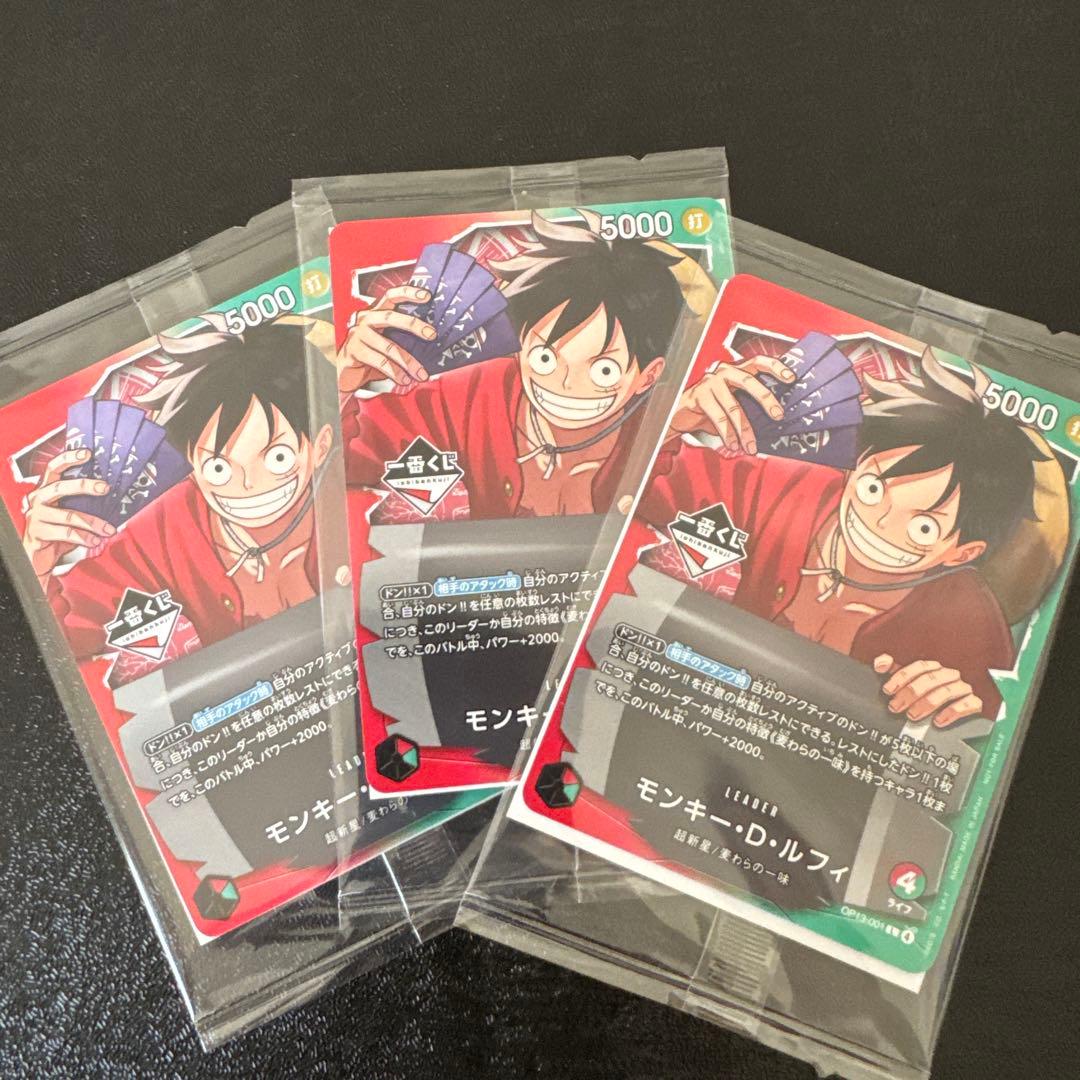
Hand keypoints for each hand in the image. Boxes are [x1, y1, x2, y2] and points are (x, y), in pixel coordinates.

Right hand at [22, 448, 115, 580]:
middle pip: (60, 487)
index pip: (54, 468)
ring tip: (109, 530)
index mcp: (46, 489)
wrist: (38, 555)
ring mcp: (36, 515)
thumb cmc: (58, 530)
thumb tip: (113, 497)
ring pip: (69, 515)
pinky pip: (66, 533)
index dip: (68, 458)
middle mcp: (38, 499)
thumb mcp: (70, 513)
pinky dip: (84, 538)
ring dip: (94, 523)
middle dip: (84, 485)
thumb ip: (84, 503)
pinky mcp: (37, 532)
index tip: (87, 453)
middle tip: (105, 487)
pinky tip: (95, 541)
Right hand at [337, 286, 437, 393]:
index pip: (391, 296)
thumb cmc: (371, 356)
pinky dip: (395, 373)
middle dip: (413, 325)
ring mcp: (358, 334)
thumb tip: (430, 340)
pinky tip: (405, 380)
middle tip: (432, 334)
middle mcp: (365, 319)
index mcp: (375, 313)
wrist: (345, 374)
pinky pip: (380, 362)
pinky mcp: (354, 351)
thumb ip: (402, 337)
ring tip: (421, 374)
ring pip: (389, 346)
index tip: (427, 295)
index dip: (408, 293)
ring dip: (409, 362)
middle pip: (391, 317)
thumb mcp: (387, 343)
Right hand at [668, 354, 795, 453]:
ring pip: (733, 406)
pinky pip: (718, 417)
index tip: (791, 378)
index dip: (776, 367)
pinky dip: (727, 434)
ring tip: (750, 447)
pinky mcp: (699, 395)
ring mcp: (710, 382)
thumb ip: (749, 406)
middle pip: (749, 381)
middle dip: (765, 399)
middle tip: (777, 415)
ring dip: (744, 430)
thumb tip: (773, 423)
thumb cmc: (710, 409)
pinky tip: (732, 445)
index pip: (759, 362)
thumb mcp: (732, 403)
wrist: (679, 414)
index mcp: (736, 370)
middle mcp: (724, 371)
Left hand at [873, 655, 983, 727]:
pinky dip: (952, 712)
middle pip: (930, 679)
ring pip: (946, 692)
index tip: (888, 690)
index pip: (919, 667)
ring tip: (912, 716)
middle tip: (895, 707)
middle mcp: (949, 675)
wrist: (956, 712)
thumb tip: (879, 664)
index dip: (902, 677)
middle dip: (910, 693)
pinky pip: (967, 704)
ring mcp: (963, 688)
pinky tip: (938, 721)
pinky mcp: (975, 702)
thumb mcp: (908, 681)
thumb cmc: (927, 695)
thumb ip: (892, 669)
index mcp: (934, 668)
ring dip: (926, 704)